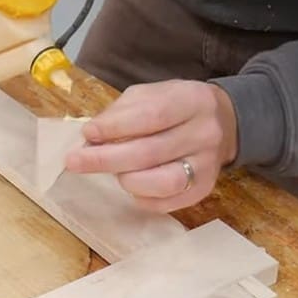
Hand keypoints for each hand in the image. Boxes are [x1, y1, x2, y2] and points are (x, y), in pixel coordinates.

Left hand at [65, 80, 238, 211]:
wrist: (223, 123)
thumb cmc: (175, 107)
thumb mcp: (151, 94)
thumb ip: (121, 112)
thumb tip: (91, 137)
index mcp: (192, 100)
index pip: (151, 116)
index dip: (116, 127)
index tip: (87, 133)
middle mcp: (205, 133)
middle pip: (151, 152)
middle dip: (106, 159)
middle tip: (74, 162)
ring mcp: (207, 165)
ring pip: (162, 182)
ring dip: (126, 179)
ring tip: (112, 172)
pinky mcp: (203, 190)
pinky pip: (166, 203)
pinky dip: (140, 197)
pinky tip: (130, 184)